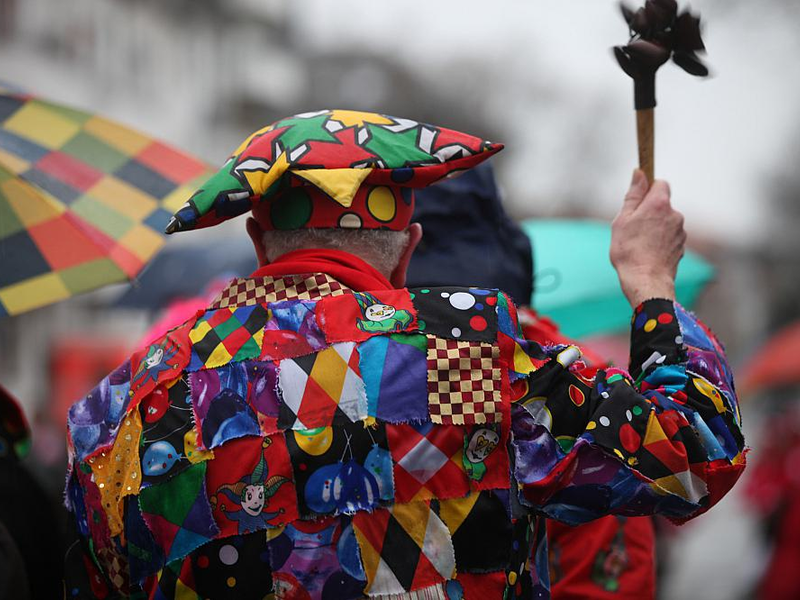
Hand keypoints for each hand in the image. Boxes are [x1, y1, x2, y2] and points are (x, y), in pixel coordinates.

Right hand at [610, 169, 685, 307]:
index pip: (660, 183)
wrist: (646, 281)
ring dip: (655, 227)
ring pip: (666, 222)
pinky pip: (669, 237)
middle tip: (632, 227)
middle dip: (649, 211)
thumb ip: (633, 195)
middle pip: (662, 204)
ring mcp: (680, 231)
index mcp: (659, 204)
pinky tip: (648, 252)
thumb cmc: (629, 251)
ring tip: (639, 243)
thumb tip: (639, 173)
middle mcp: (675, 214)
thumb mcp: (623, 220)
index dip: (648, 189)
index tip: (637, 199)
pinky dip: (660, 241)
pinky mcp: (681, 246)